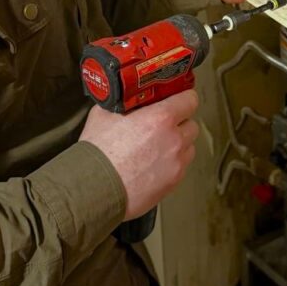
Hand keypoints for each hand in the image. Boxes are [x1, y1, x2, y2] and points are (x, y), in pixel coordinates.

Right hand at [79, 90, 199, 219]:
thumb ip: (122, 103)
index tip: (178, 99)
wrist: (95, 188)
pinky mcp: (173, 182)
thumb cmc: (98, 153)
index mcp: (160, 118)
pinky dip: (172, 164)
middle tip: (163, 125)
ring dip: (179, 144)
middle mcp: (174, 139)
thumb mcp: (104, 113)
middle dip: (180, 123)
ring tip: (158, 147)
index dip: (184, 98)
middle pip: (192, 124)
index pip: (189, 100)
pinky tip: (154, 164)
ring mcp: (176, 163)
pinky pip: (181, 167)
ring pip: (189, 147)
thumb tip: (124, 98)